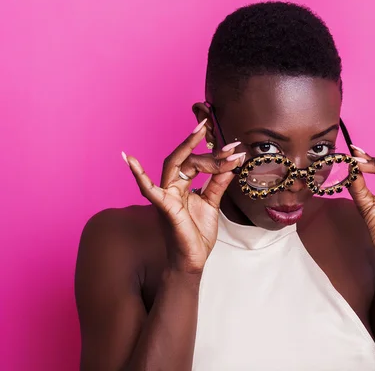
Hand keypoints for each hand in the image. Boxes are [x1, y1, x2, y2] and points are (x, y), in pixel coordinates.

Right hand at [122, 119, 245, 272]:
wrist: (194, 260)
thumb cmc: (198, 233)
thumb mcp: (212, 203)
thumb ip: (218, 183)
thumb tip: (230, 164)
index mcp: (183, 186)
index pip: (196, 162)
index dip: (214, 154)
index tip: (233, 148)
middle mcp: (173, 187)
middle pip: (185, 158)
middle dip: (196, 141)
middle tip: (211, 127)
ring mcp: (167, 196)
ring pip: (173, 165)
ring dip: (188, 148)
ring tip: (204, 134)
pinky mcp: (165, 207)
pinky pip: (149, 189)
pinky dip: (138, 174)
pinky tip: (128, 159)